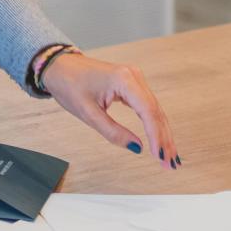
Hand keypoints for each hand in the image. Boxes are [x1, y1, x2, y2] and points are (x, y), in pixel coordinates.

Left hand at [43, 52, 180, 169]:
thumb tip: (137, 147)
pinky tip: (161, 140)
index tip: (161, 156)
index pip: (148, 111)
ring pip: (155, 110)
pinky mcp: (132, 83)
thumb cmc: (69, 85)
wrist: (59, 66)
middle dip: (164, 139)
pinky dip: (154, 124)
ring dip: (163, 134)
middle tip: (171, 164)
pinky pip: (148, 106)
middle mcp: (134, 76)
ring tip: (170, 158)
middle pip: (156, 112)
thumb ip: (113, 132)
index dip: (156, 136)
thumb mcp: (88, 113)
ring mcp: (134, 78)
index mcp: (124, 79)